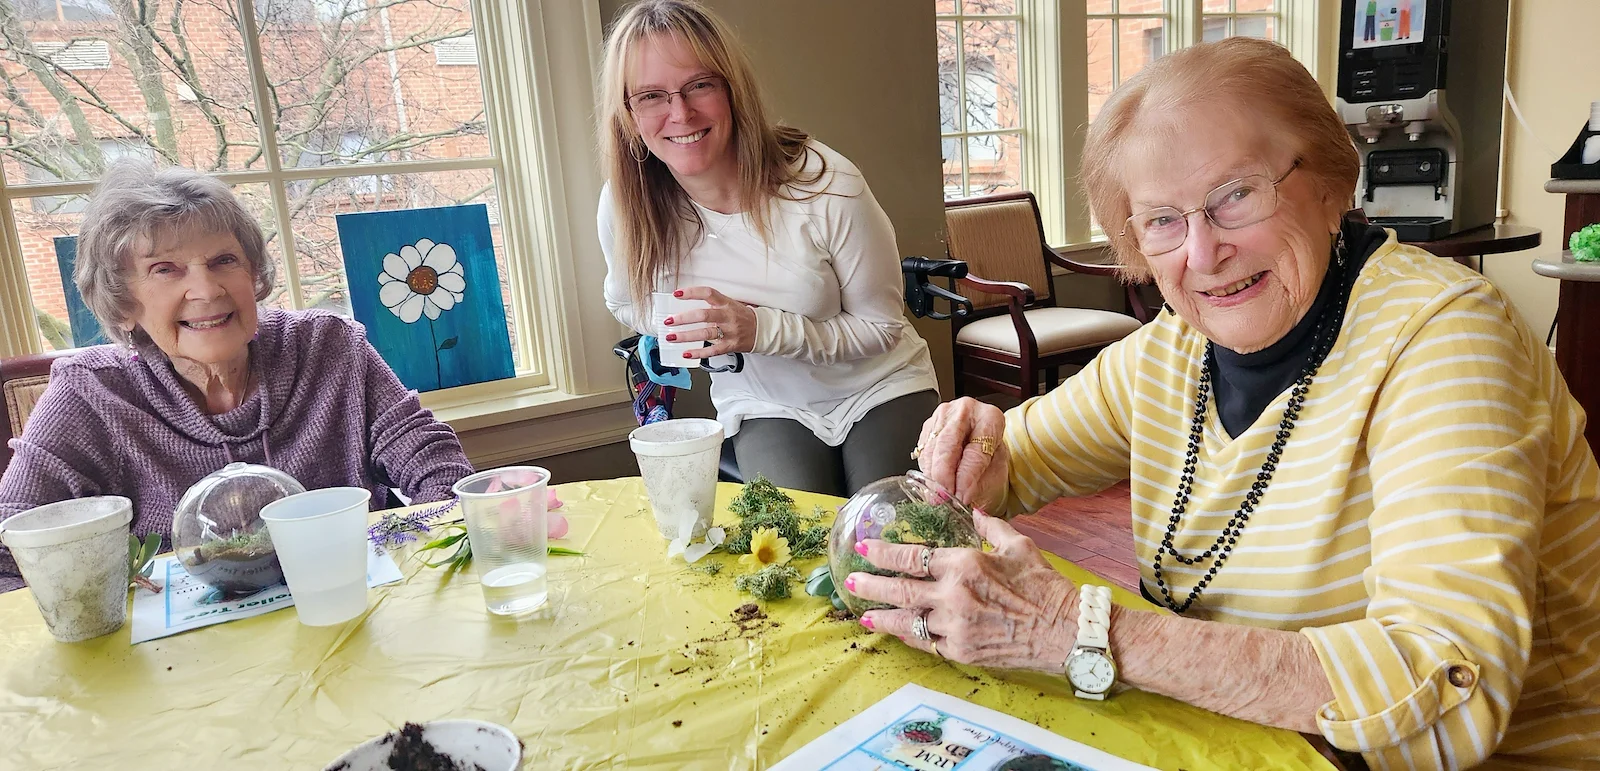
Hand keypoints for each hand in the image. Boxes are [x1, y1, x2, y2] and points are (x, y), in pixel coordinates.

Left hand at [663, 286, 757, 358]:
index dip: (692, 292)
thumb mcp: (730, 304)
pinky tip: (686, 353)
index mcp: (726, 303)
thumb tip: (686, 306)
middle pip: (703, 315)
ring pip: (705, 333)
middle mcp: (727, 316)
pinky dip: (699, 352)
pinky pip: (713, 350)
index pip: (708, 293)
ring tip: (672, 337)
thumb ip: (712, 305)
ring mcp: (729, 332)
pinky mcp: (730, 345)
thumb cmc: (742, 316)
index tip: (677, 294)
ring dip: (686, 336)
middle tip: (669, 321)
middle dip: (684, 318)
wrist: (762, 330)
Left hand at [849, 511, 1077, 671]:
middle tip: (849, 583)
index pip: (913, 556)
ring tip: (863, 614)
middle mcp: (954, 596)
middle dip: (870, 586)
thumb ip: (991, 526)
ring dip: (883, 617)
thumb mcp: (1019, 546)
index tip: (864, 549)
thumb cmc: (1045, 586)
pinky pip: (927, 643)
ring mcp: (956, 628)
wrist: (1066, 631)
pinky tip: (899, 631)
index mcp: (965, 564)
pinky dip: (910, 636)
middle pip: (900, 590)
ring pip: (908, 622)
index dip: (884, 553)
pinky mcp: (963, 652)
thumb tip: (974, 512)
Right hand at [915, 397, 1008, 513]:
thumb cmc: (992, 455)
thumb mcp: (996, 469)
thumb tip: (960, 495)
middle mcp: (965, 411)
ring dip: (932, 476)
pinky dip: (926, 470)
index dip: (967, 476)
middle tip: (943, 496)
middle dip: (943, 474)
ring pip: (931, 447)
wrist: (983, 443)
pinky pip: (923, 450)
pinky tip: (933, 483)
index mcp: (989, 417)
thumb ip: (979, 480)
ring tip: (937, 496)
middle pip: (948, 443)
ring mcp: (944, 415)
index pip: (975, 450)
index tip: (961, 496)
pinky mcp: (928, 425)